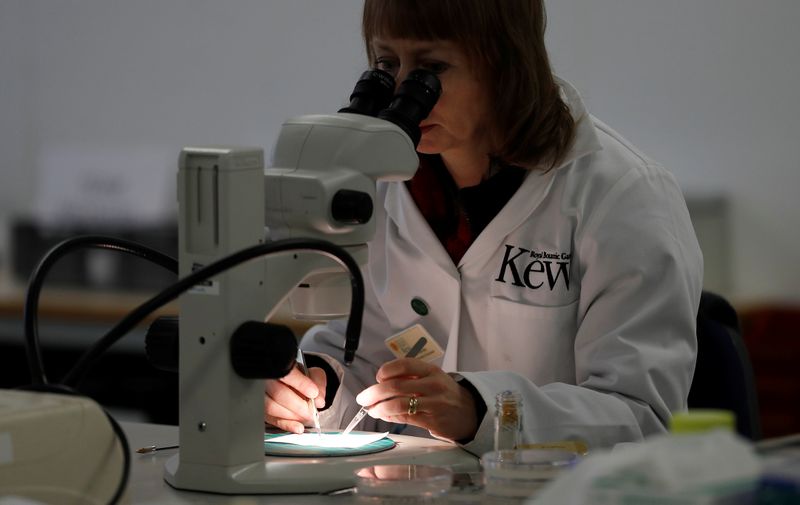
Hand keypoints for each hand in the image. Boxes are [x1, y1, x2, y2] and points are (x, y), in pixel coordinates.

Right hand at [264, 365, 325, 433]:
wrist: (296, 382)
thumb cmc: (304, 377)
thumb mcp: (314, 374)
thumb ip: (319, 384)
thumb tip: (319, 400)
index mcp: (282, 366)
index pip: (288, 374)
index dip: (301, 384)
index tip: (313, 393)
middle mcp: (269, 379)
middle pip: (278, 393)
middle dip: (298, 405)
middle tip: (310, 411)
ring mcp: (263, 394)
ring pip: (271, 407)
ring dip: (292, 416)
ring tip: (306, 417)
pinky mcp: (263, 409)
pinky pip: (270, 419)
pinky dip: (286, 425)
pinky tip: (297, 427)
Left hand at [355, 358, 477, 440]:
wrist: (470, 412)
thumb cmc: (445, 394)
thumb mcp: (432, 378)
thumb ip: (410, 378)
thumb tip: (380, 384)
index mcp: (431, 370)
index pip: (404, 365)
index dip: (386, 371)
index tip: (378, 378)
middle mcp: (433, 385)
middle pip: (396, 386)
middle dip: (374, 393)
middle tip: (363, 398)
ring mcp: (434, 403)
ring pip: (398, 404)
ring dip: (379, 408)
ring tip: (372, 410)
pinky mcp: (433, 421)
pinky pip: (405, 418)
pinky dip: (390, 417)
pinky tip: (384, 416)